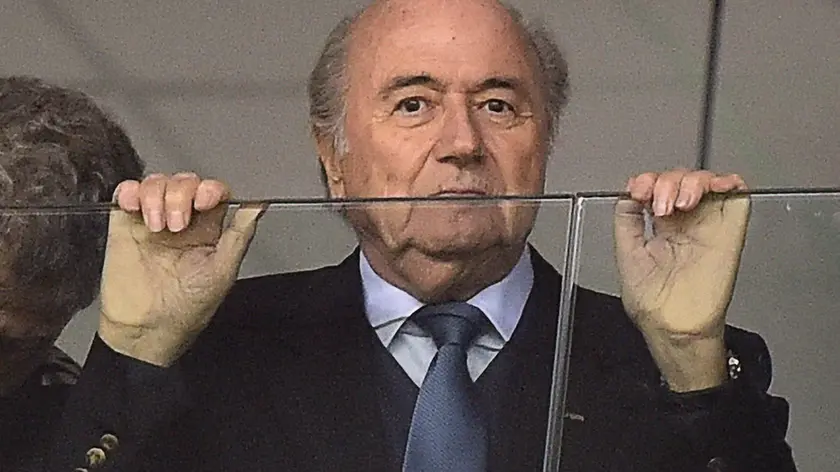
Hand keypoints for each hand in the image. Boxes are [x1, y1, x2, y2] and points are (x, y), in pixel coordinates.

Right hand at [99, 173, 264, 366]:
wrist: (146, 331)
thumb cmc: (187, 309)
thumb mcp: (223, 271)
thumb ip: (240, 234)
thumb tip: (260, 205)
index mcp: (209, 230)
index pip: (213, 192)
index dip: (210, 189)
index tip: (207, 200)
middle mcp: (182, 221)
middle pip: (185, 182)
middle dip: (182, 194)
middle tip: (178, 224)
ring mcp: (152, 221)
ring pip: (157, 183)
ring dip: (157, 196)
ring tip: (157, 227)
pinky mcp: (124, 226)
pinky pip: (124, 193)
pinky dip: (129, 191)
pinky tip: (134, 207)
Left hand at [613, 169, 749, 390]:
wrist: (673, 325)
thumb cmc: (652, 302)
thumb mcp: (627, 253)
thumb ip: (626, 220)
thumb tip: (628, 194)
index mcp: (661, 228)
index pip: (657, 187)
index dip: (647, 181)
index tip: (637, 191)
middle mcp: (685, 223)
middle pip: (679, 179)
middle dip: (665, 182)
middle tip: (657, 204)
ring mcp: (708, 225)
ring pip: (706, 181)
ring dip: (689, 181)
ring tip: (677, 204)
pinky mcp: (731, 231)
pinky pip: (738, 196)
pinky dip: (726, 182)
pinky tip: (707, 191)